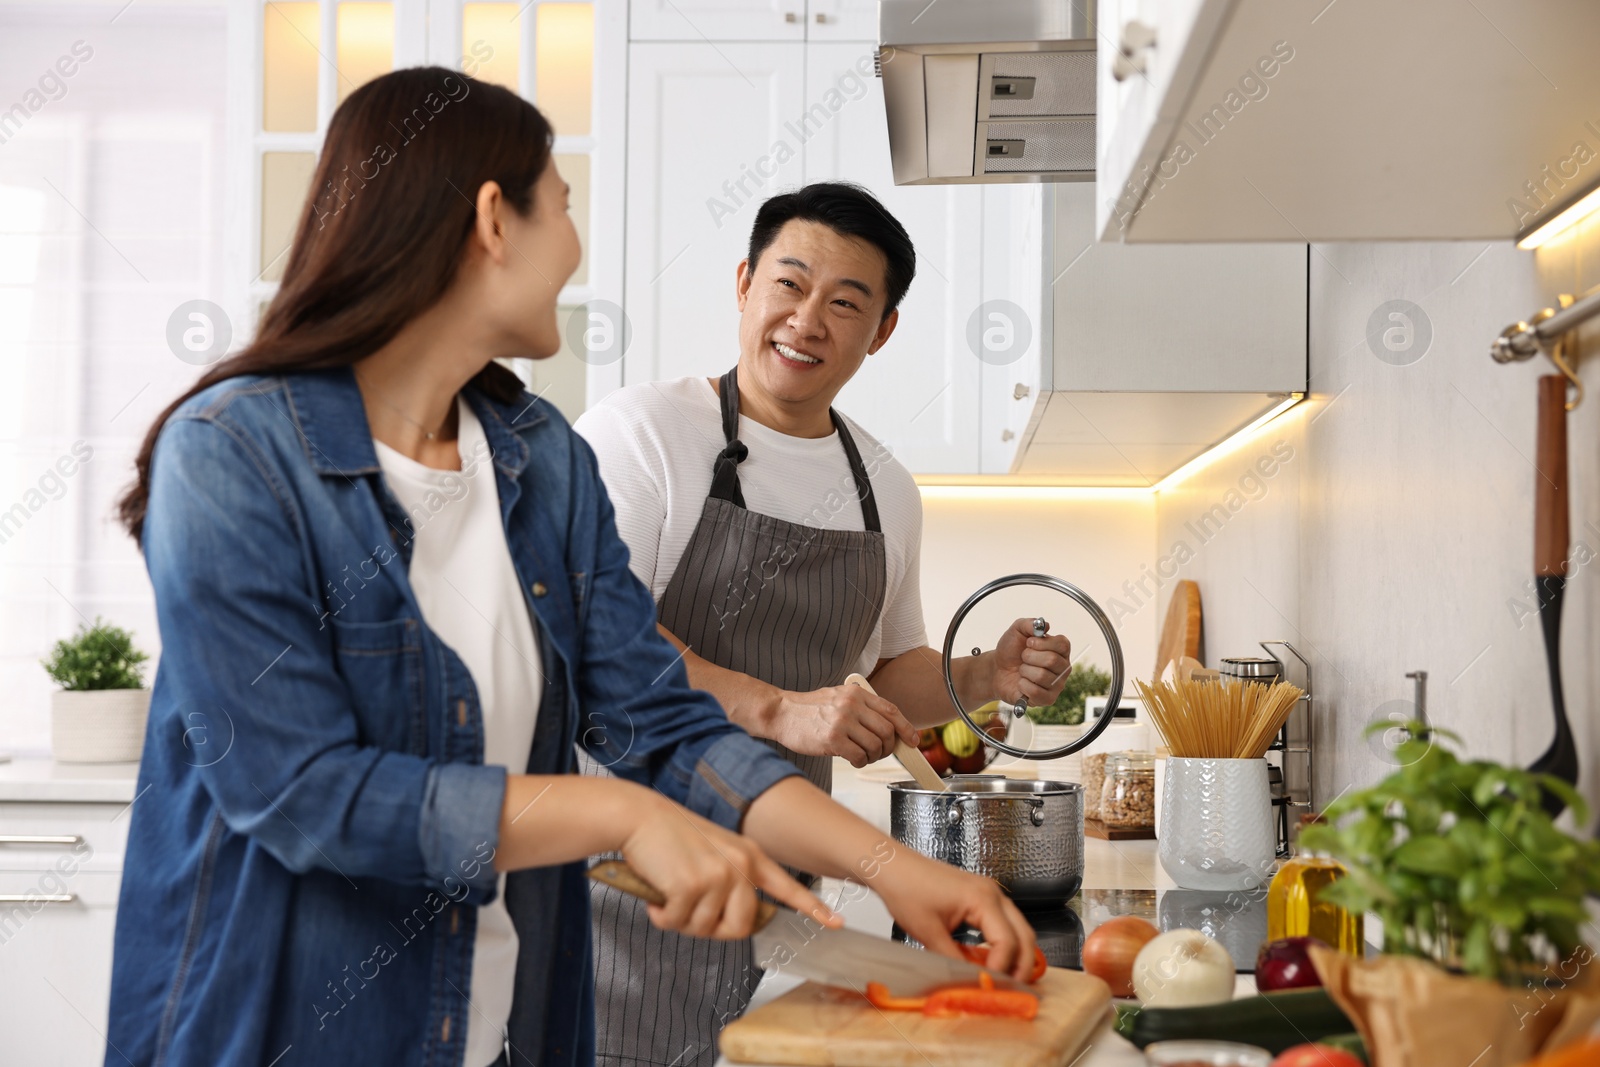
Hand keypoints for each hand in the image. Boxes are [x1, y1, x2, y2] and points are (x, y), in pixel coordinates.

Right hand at [620, 793, 840, 938]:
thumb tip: (731, 921)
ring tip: (668, 894)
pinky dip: (661, 917)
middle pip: (740, 928)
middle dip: (711, 930)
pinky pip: (677, 924)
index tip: (837, 923)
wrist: (639, 816)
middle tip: (688, 913)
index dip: (812, 908)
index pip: (787, 886)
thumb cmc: (670, 837)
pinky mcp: (691, 885)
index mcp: (749, 856)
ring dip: (680, 921)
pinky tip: (655, 898)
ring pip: (705, 929)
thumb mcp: (714, 852)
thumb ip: (731, 880)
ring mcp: (718, 875)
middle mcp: (740, 865)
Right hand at [768, 685, 919, 767]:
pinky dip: (860, 762)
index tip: (913, 740)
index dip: (906, 727)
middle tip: (879, 753)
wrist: (780, 713)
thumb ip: (861, 707)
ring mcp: (842, 722)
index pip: (891, 710)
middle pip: (887, 731)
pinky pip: (859, 757)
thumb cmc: (809, 709)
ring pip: (875, 746)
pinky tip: (851, 759)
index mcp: (856, 693)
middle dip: (888, 747)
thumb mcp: (838, 697)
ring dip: (872, 756)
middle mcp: (851, 705)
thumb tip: (890, 728)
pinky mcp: (832, 739)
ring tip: (861, 755)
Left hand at [873, 850, 1039, 981]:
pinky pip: (1003, 922)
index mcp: (983, 899)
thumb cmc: (906, 889)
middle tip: (1012, 989)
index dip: (1002, 968)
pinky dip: (1004, 942)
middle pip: (1024, 934)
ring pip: (1018, 928)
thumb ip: (953, 960)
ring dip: (1016, 953)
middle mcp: (992, 893)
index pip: (1007, 941)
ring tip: (1004, 978)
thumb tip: (971, 982)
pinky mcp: (980, 895)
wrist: (893, 866)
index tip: (991, 986)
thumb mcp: (928, 932)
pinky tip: (991, 959)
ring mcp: (989, 892)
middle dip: (1022, 964)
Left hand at [992, 618, 1070, 707]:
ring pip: (1041, 676)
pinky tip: (1022, 683)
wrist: (997, 670)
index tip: (1028, 643)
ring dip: (1025, 671)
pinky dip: (1023, 685)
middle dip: (1029, 657)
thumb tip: (1044, 625)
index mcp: (1060, 650)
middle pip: (1051, 660)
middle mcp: (1063, 667)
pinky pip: (1036, 693)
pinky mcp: (1048, 699)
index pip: (1062, 644)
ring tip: (1022, 671)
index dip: (1042, 643)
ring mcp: (1057, 685)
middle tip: (1023, 658)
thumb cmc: (1011, 650)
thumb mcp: (1017, 630)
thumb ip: (1029, 623)